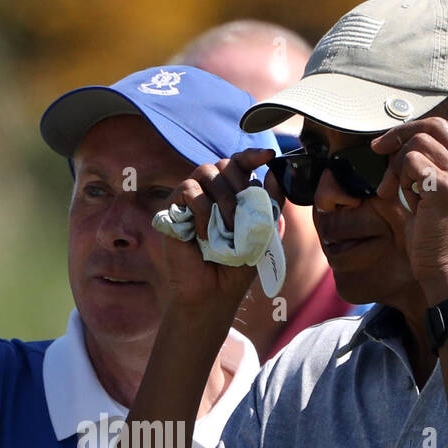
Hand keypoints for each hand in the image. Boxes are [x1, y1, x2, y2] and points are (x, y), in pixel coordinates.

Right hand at [158, 148, 278, 330]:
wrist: (213, 293)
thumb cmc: (237, 267)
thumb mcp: (262, 234)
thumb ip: (270, 204)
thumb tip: (274, 172)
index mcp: (233, 194)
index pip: (241, 162)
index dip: (253, 154)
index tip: (269, 155)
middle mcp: (212, 192)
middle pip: (225, 163)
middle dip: (239, 187)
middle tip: (241, 220)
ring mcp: (191, 199)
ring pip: (206, 171)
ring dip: (223, 198)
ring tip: (227, 228)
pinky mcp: (173, 210)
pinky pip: (189, 190)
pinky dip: (202, 210)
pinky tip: (206, 234)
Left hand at [371, 120, 447, 305]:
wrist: (447, 274)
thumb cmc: (437, 243)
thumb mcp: (436, 200)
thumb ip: (427, 172)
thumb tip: (398, 149)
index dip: (416, 131)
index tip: (391, 148)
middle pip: (434, 125)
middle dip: (400, 135)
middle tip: (378, 151)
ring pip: (419, 142)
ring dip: (398, 164)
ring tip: (395, 191)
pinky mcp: (446, 188)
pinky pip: (412, 161)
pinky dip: (399, 177)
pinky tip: (403, 200)